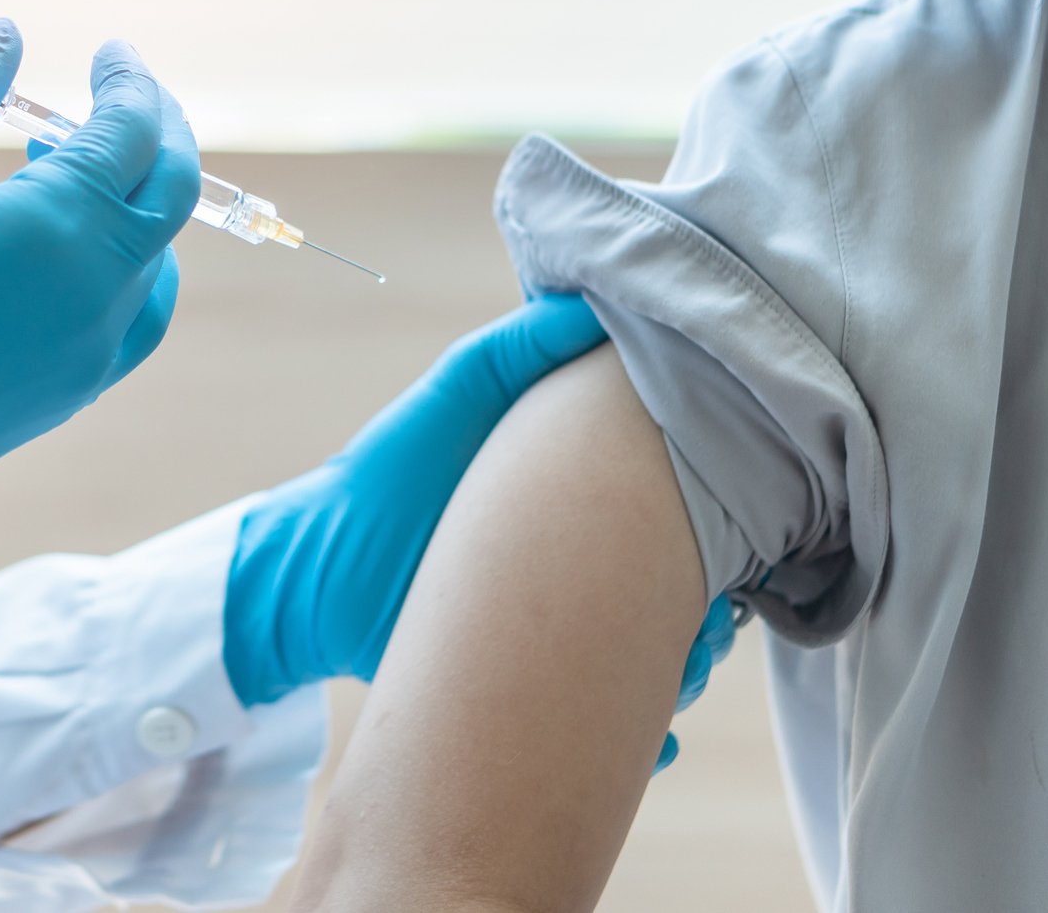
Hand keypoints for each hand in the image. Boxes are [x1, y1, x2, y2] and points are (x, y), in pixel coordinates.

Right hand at [0, 21, 199, 648]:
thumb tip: (7, 34)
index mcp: (55, 228)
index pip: (133, 133)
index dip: (129, 81)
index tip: (109, 52)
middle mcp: (96, 290)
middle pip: (172, 191)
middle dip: (158, 129)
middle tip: (120, 93)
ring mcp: (94, 349)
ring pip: (160, 256)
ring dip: (140, 199)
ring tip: (74, 166)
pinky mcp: (77, 391)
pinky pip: (140, 315)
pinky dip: (132, 264)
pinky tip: (76, 245)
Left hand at [223, 295, 734, 768]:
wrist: (319, 578)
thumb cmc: (386, 474)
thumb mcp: (452, 396)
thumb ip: (517, 349)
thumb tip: (595, 309)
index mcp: (580, 500)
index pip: (677, 512)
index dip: (716, 520)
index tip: (729, 526)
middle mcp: (584, 570)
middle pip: (684, 594)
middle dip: (706, 612)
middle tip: (701, 619)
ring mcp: (566, 635)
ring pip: (663, 662)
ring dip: (685, 672)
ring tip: (677, 672)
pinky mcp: (540, 697)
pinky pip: (615, 727)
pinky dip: (648, 738)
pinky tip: (654, 738)